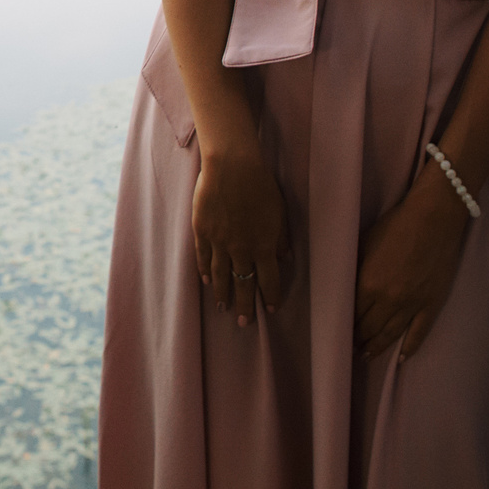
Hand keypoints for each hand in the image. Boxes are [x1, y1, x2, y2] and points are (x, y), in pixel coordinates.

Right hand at [193, 145, 291, 328]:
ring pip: (221, 275)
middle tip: (243, 322)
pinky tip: (207, 281)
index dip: (269, 296)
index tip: (270, 309)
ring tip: (222, 308)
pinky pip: (203, 256)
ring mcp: (219, 242)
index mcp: (263, 246)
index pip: (268, 280)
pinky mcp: (202, 230)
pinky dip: (205, 270)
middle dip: (244, 304)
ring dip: (222, 294)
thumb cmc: (261, 184)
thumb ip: (281, 238)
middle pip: (243, 283)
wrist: (232, 166)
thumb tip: (286, 258)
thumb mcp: (280, 212)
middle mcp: (241, 249)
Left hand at [355, 171, 469, 358]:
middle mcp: (389, 300)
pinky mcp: (432, 304)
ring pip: (391, 334)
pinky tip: (402, 357)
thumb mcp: (365, 243)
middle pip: (369, 327)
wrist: (433, 219)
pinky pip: (419, 332)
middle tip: (351, 347)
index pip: (352, 312)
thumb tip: (346, 285)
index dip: (344, 323)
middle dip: (358, 339)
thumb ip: (356, 268)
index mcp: (368, 283)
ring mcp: (412, 304)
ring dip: (377, 346)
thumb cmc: (396, 226)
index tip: (338, 331)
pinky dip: (411, 347)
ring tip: (367, 354)